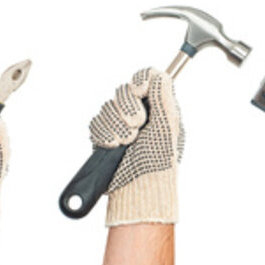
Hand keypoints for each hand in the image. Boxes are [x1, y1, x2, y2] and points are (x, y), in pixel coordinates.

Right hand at [91, 67, 182, 225]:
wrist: (137, 189)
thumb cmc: (159, 164)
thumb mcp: (169, 127)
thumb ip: (164, 98)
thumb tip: (160, 75)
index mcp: (159, 108)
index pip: (145, 78)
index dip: (140, 81)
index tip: (140, 91)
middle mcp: (139, 114)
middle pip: (123, 90)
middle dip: (128, 109)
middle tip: (138, 126)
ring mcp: (120, 125)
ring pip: (108, 106)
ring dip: (117, 125)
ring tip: (127, 142)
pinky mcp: (104, 136)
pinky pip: (96, 122)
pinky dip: (104, 134)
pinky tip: (114, 146)